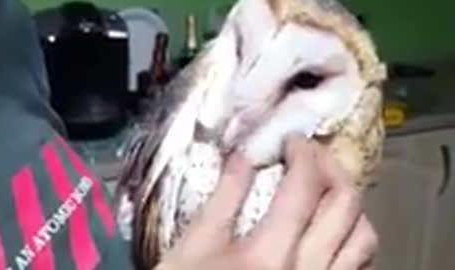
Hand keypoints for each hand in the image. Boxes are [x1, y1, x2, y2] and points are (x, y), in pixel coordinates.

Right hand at [154, 135, 377, 269]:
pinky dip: (351, 237)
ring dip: (348, 204)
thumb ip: (223, 198)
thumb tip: (245, 156)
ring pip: (363, 238)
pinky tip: (330, 228)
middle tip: (310, 155)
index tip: (291, 141)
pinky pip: (357, 266)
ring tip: (324, 188)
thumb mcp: (193, 247)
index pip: (305, 186)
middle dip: (331, 167)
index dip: (303, 152)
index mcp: (268, 256)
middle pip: (345, 205)